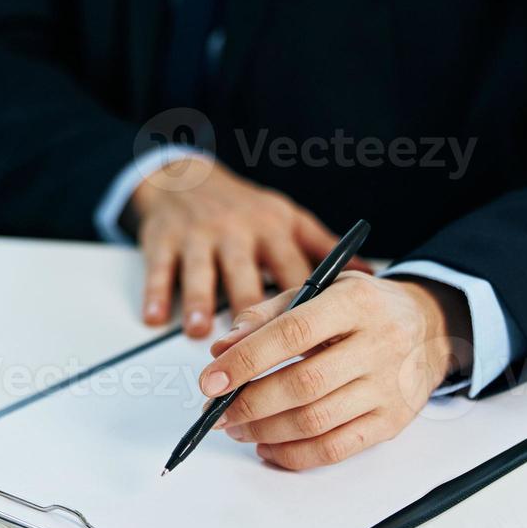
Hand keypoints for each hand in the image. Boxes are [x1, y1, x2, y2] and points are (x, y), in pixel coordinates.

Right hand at [130, 159, 366, 337]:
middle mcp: (236, 231)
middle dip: (248, 311)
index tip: (313, 344)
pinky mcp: (161, 239)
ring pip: (200, 272)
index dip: (303, 308)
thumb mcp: (288, 218)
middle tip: (253, 350)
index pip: (292, 272)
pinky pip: (158, 268)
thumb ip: (325, 248)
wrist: (185, 177)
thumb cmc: (243, 207)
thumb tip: (372, 276)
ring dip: (200, 302)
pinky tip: (154, 318)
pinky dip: (155, 294)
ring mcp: (197, 235)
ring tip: (201, 333)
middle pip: (245, 275)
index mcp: (273, 230)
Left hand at [197, 273, 472, 469]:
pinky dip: (295, 455)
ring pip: (316, 421)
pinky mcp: (393, 422)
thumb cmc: (363, 307)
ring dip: (265, 431)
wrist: (431, 326)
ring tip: (236, 427)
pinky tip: (268, 446)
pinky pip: (337, 448)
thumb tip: (221, 350)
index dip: (246, 360)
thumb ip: (267, 315)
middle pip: (304, 384)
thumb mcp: (320, 289)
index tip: (210, 380)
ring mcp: (389, 388)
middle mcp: (379, 345)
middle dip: (249, 403)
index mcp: (356, 303)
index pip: (293, 333)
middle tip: (216, 411)